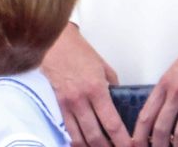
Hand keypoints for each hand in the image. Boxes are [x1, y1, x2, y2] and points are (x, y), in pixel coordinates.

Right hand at [41, 23, 130, 146]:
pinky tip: (84, 146)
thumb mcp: (104, 67)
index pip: (112, 124)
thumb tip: (118, 102)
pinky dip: (77, 141)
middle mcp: (81, 100)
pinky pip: (68, 129)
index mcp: (97, 90)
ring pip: (80, 137)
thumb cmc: (79, 51)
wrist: (54, 42)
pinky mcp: (58, 104)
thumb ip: (112, 87)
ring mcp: (67, 104)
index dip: (123, 141)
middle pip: (96, 136)